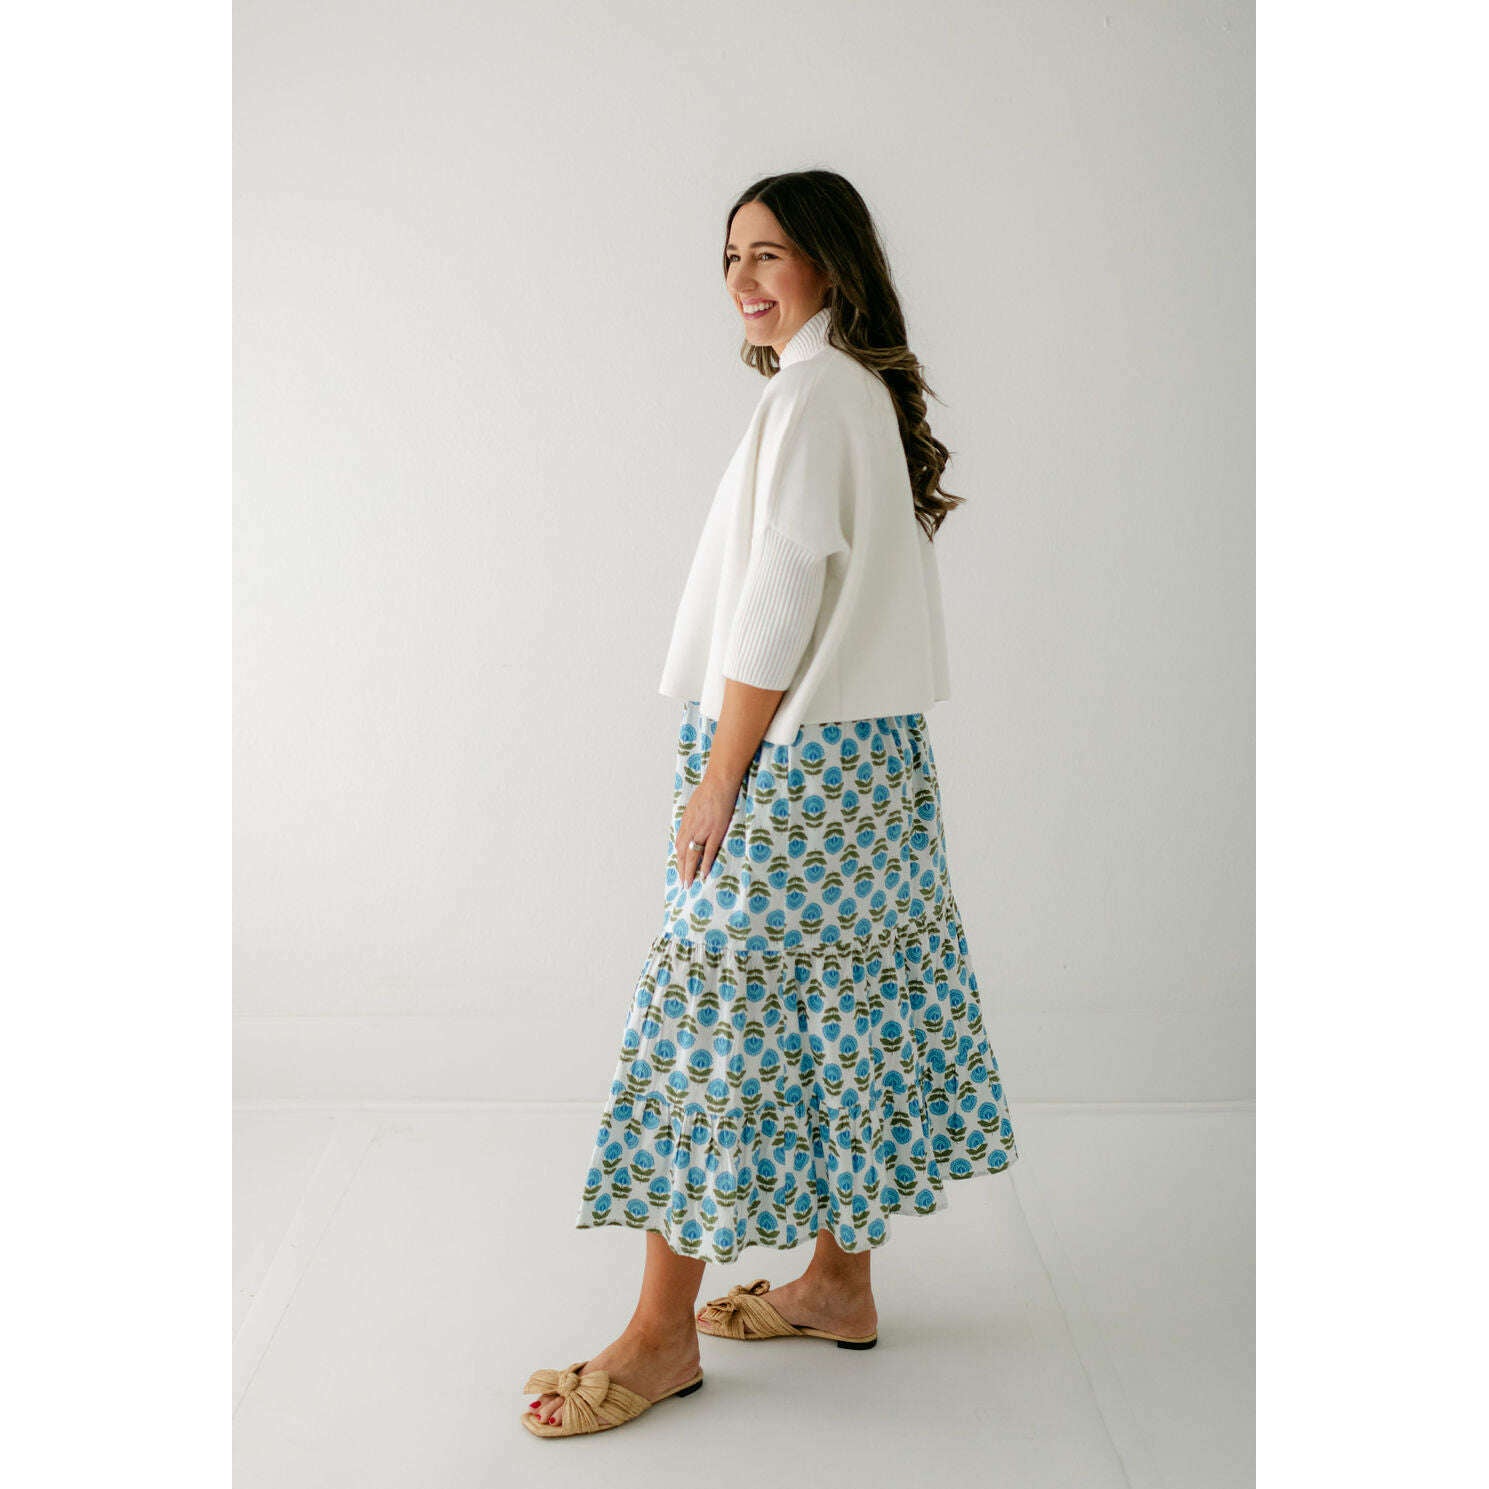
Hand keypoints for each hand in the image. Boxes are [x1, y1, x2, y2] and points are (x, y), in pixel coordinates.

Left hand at [675, 772, 740, 887]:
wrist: (719, 783)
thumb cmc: (708, 791)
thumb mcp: (694, 806)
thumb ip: (692, 819)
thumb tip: (690, 828)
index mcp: (686, 822)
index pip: (679, 845)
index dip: (679, 858)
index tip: (680, 869)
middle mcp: (691, 828)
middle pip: (683, 853)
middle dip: (681, 870)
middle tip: (682, 884)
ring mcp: (703, 830)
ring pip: (692, 855)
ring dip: (689, 871)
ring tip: (689, 884)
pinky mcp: (715, 831)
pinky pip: (708, 851)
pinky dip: (705, 864)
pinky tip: (703, 874)